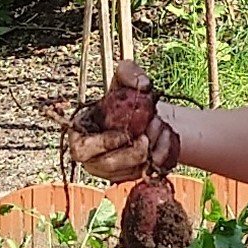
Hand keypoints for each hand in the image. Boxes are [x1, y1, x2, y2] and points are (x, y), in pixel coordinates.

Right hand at [65, 61, 179, 180]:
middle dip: (131, 152)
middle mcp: (93, 158)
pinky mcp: (132, 176)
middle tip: (148, 136)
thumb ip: (129, 72)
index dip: (104, 144)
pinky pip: (147, 173)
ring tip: (160, 128)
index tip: (125, 134)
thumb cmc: (128, 100)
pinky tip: (167, 137)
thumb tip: (142, 84)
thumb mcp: (126, 79)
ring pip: (130, 171)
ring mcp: (112, 170)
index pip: (81, 150)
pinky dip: (161, 157)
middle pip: (108, 166)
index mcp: (81, 135)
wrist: (149, 116)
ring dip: (149, 152)